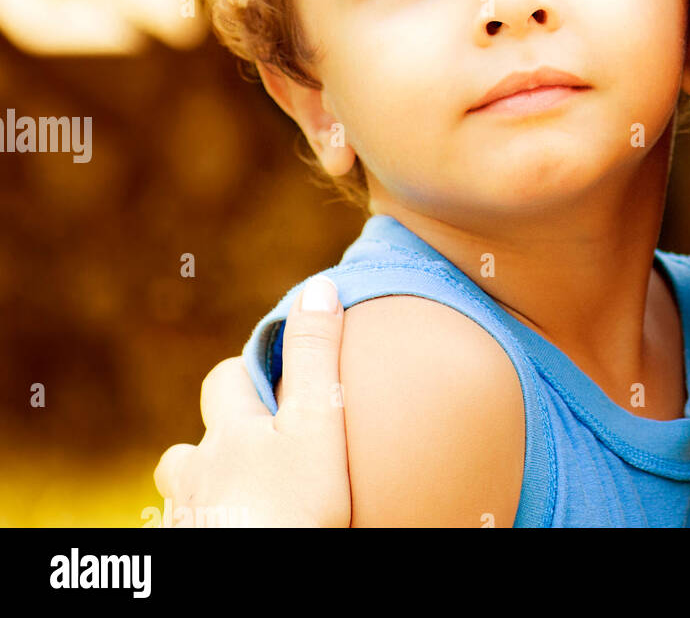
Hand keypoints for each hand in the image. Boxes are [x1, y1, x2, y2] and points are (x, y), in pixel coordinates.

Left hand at [153, 276, 351, 527]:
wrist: (255, 589)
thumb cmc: (293, 510)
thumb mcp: (317, 424)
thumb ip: (316, 356)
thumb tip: (319, 286)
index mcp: (228, 431)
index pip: (225, 379)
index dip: (249, 373)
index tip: (278, 378)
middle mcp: (196, 472)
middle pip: (192, 441)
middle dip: (219, 434)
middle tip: (261, 444)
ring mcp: (188, 518)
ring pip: (185, 491)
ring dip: (207, 486)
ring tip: (243, 495)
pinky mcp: (187, 550)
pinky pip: (191, 530)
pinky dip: (210, 524)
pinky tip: (236, 528)